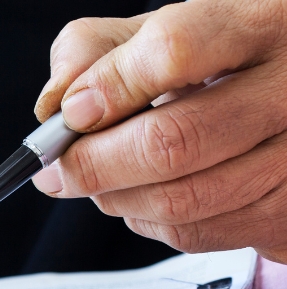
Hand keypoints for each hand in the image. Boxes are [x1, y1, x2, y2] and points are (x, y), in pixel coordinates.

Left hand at [31, 0, 286, 262]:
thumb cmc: (221, 59)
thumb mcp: (165, 29)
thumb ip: (99, 51)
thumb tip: (56, 106)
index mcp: (263, 22)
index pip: (174, 51)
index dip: (108, 89)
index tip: (71, 114)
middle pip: (172, 142)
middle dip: (93, 165)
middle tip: (56, 170)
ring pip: (181, 201)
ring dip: (116, 199)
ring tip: (99, 181)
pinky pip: (197, 235)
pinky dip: (150, 223)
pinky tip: (146, 197)